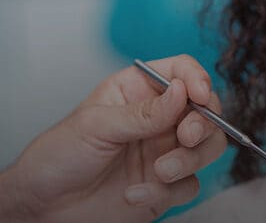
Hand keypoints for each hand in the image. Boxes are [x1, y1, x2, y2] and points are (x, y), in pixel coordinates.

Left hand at [2, 54, 226, 221]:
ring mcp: (166, 151)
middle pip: (206, 109)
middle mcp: (159, 118)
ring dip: (191, 159)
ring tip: (160, 172)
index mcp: (139, 90)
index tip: (200, 95)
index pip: (181, 71)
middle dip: (203, 123)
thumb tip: (181, 91)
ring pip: (208, 147)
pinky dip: (168, 191)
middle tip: (187, 136)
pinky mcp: (167, 184)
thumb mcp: (96, 125)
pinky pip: (189, 185)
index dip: (197, 79)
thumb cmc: (58, 156)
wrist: (44, 207)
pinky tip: (134, 193)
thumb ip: (143, 112)